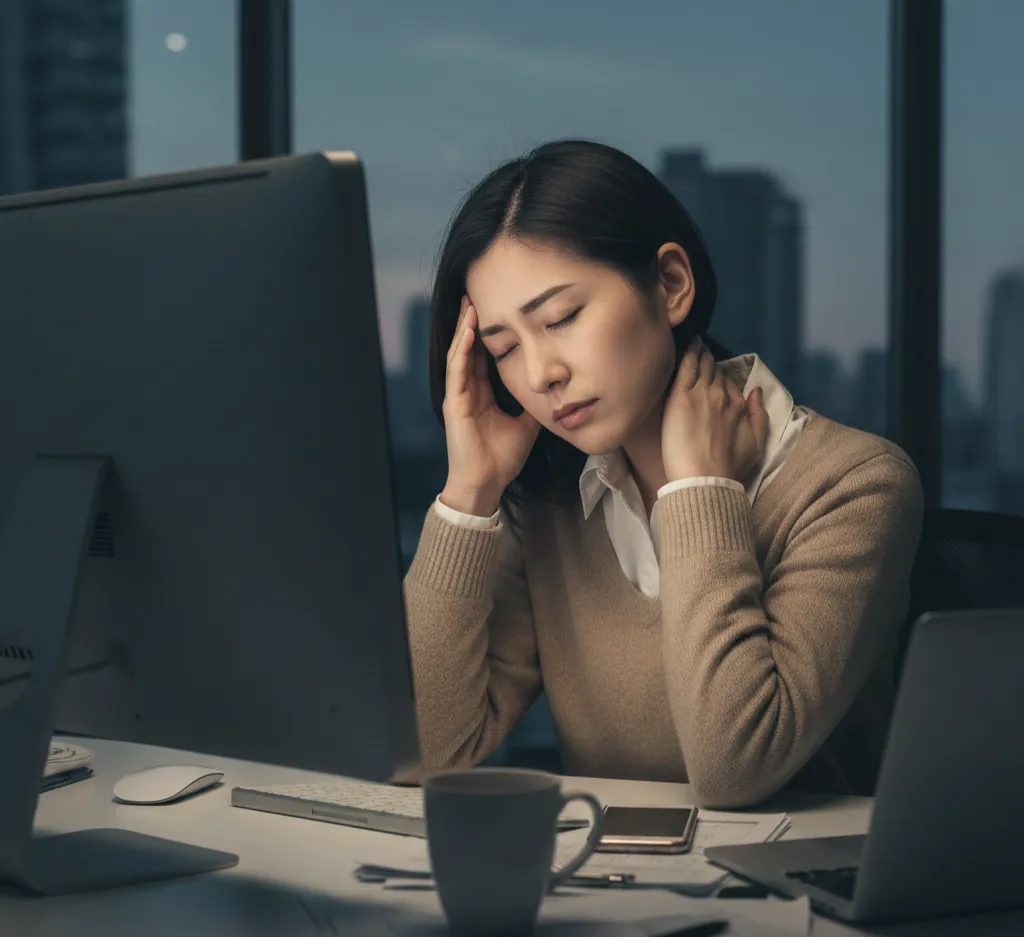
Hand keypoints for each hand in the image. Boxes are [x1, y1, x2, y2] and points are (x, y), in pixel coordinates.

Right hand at [440, 297, 540, 515]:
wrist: (487, 483)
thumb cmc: (502, 459)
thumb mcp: (526, 425)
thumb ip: (533, 405)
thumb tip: (552, 390)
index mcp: (483, 394)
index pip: (484, 356)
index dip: (490, 333)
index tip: (499, 311)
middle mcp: (469, 390)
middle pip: (470, 348)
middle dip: (473, 322)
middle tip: (477, 294)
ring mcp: (459, 395)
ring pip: (460, 353)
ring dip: (465, 328)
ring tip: (470, 304)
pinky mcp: (454, 402)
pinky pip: (457, 369)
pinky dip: (462, 348)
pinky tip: (468, 331)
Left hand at [661, 341, 768, 484]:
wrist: (704, 477)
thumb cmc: (729, 466)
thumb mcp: (757, 443)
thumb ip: (759, 415)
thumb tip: (757, 390)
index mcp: (739, 406)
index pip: (731, 385)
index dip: (723, 380)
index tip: (717, 377)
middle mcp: (722, 395)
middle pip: (716, 373)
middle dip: (712, 366)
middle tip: (705, 359)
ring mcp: (701, 393)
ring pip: (703, 367)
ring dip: (702, 357)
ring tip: (698, 349)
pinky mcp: (680, 396)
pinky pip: (687, 367)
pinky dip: (689, 354)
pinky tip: (689, 345)